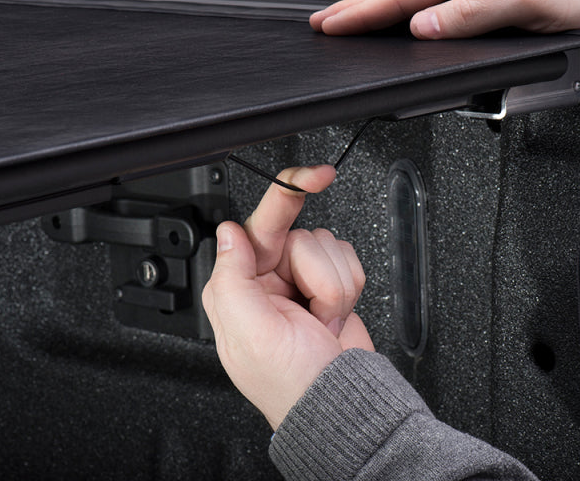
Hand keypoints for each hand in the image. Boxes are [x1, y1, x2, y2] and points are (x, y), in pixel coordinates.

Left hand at [202, 165, 373, 429]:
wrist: (341, 402)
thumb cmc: (291, 383)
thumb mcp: (251, 334)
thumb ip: (233, 278)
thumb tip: (229, 232)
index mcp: (238, 286)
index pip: (259, 223)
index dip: (287, 193)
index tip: (315, 177)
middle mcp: (267, 278)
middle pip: (302, 233)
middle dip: (317, 273)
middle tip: (316, 306)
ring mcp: (301, 281)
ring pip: (329, 245)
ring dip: (335, 287)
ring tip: (321, 321)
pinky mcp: (331, 285)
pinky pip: (349, 259)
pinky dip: (350, 288)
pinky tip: (333, 317)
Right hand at [310, 0, 579, 38]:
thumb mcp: (528, 1)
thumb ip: (472, 16)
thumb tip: (423, 28)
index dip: (363, 11)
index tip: (331, 24)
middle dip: (359, 8)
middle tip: (325, 24)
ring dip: (381, 9)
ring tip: (352, 23)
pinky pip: (438, 0)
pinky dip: (411, 10)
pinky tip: (403, 19)